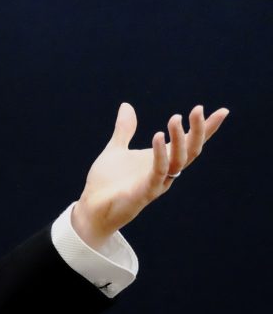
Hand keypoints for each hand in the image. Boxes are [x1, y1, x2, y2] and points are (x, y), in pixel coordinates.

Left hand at [71, 102, 228, 249]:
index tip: (222, 111)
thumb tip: (126, 106)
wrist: (91, 208)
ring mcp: (157, 182)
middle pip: (191, 150)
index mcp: (161, 160)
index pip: (189, 142)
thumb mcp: (115, 149)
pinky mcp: (146, 191)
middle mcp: (165, 171)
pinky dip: (159, 154)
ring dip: (179, 139)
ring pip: (179, 160)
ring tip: (175, 118)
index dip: (205, 128)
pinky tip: (157, 135)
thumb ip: (124, 129)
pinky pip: (158, 171)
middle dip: (198, 130)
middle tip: (198, 109)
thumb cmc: (106, 183)